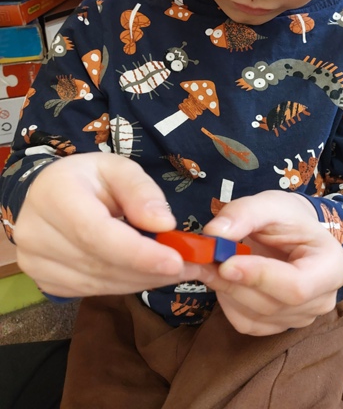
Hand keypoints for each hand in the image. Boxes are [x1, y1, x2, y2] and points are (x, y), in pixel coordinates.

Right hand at [14, 153, 203, 297]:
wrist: (48, 195)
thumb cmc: (90, 178)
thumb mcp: (119, 168)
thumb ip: (142, 192)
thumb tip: (164, 225)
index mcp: (55, 195)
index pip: (95, 232)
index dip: (137, 252)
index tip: (176, 261)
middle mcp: (36, 233)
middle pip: (100, 262)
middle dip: (149, 269)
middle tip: (191, 267)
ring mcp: (35, 263)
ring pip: (98, 283)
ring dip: (142, 280)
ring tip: (177, 270)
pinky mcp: (45, 282)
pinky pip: (92, 291)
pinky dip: (125, 285)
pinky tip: (147, 274)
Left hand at [199, 192, 342, 335]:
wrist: (291, 232)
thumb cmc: (287, 217)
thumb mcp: (269, 204)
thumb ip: (243, 213)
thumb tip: (214, 233)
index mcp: (331, 267)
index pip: (297, 286)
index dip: (259, 277)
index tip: (225, 262)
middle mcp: (322, 300)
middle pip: (272, 304)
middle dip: (233, 282)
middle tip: (200, 259)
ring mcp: (300, 318)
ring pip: (255, 316)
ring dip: (224, 289)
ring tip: (207, 261)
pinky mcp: (277, 326)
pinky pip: (245, 323)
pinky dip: (226, 301)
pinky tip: (221, 276)